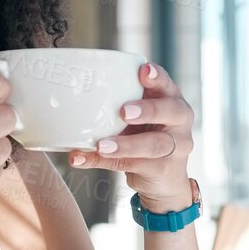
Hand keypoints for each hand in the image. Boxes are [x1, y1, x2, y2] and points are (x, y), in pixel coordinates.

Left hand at [68, 61, 194, 209]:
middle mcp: (179, 121)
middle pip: (170, 111)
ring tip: (101, 145)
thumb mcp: (136, 118)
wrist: (164, 179)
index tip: (143, 70)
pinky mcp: (164, 170)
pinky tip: (86, 158)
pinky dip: (108, 162)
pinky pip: (136, 165)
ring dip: (126, 145)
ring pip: (154, 144)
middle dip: (148, 110)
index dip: (157, 77)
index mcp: (171, 100)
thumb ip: (117, 105)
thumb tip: (69, 100)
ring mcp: (176, 147)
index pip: (167, 84)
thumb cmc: (144, 137)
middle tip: (124, 111)